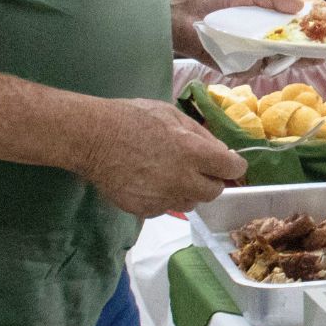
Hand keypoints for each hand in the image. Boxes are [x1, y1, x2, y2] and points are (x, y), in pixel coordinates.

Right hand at [80, 97, 246, 217]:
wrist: (92, 138)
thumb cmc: (133, 118)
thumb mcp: (172, 114)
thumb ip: (201, 135)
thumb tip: (221, 151)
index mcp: (194, 153)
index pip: (232, 168)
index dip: (233, 165)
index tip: (228, 163)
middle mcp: (183, 180)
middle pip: (214, 192)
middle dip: (211, 180)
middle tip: (198, 169)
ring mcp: (163, 198)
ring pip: (190, 203)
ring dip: (188, 191)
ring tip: (170, 174)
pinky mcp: (145, 210)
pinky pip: (165, 208)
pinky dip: (164, 198)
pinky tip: (150, 182)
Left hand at [169, 0, 306, 62]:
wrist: (183, 15)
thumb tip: (299, 7)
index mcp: (271, 17)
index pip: (300, 23)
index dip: (317, 24)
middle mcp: (267, 38)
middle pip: (296, 46)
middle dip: (313, 48)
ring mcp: (256, 54)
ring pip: (282, 60)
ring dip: (297, 58)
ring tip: (312, 56)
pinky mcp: (243, 68)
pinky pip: (261, 68)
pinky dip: (271, 63)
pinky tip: (279, 58)